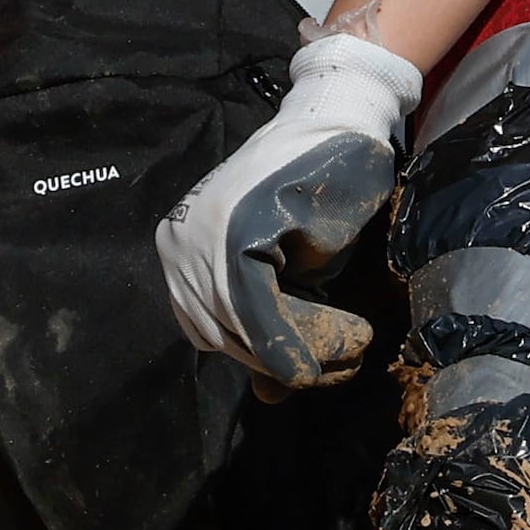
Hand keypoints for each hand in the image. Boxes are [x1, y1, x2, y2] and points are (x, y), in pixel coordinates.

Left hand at [155, 30, 420, 384]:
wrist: (344, 130)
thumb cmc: (322, 201)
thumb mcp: (290, 280)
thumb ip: (269, 331)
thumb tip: (267, 399)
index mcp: (178, 252)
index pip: (211, 334)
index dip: (270, 354)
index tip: (320, 350)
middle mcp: (177, 245)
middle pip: (225, 342)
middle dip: (289, 359)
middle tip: (345, 350)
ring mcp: (201, 238)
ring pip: (243, 337)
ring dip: (307, 353)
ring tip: (352, 337)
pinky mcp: (235, 237)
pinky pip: (261, 318)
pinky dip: (309, 339)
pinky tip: (349, 331)